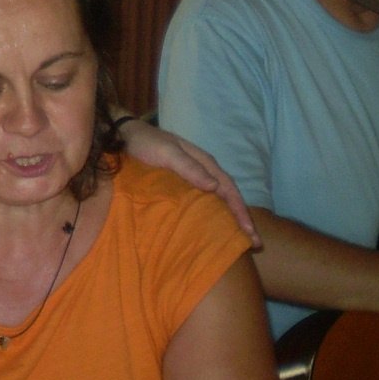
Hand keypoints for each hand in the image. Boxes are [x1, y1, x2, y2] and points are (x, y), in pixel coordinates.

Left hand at [120, 120, 259, 247]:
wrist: (124, 136)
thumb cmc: (146, 143)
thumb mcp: (166, 153)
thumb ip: (188, 167)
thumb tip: (214, 187)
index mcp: (204, 163)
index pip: (229, 189)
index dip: (240, 210)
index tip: (249, 232)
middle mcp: (203, 171)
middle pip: (228, 196)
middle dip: (241, 218)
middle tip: (254, 243)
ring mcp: (193, 177)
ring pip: (217, 200)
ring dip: (229, 218)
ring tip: (238, 240)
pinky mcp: (181, 184)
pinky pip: (202, 201)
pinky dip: (212, 215)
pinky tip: (211, 228)